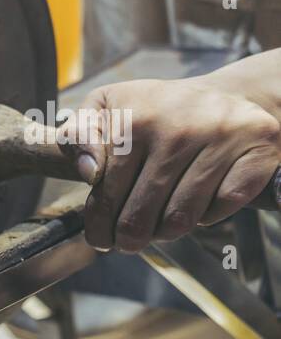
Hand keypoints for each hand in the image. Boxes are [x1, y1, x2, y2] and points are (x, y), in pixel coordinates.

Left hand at [61, 79, 280, 251]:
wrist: (228, 96)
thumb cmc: (158, 109)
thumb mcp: (107, 107)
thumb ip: (79, 134)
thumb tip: (87, 171)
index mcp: (135, 119)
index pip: (107, 193)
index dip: (99, 224)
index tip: (99, 237)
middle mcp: (179, 128)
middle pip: (141, 214)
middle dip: (128, 238)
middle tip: (127, 242)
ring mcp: (222, 139)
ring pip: (181, 218)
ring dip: (165, 233)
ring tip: (158, 227)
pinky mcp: (258, 152)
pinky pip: (223, 206)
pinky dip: (209, 215)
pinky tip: (199, 204)